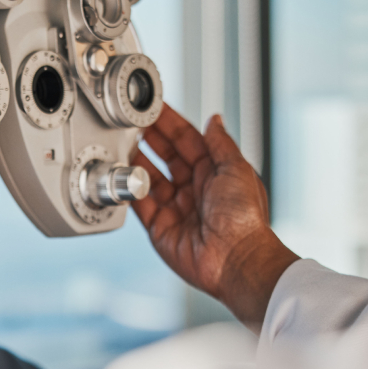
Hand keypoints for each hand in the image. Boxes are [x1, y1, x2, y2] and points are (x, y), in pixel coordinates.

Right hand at [129, 104, 298, 329]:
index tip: (154, 108)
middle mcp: (195, 189)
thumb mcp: (237, 169)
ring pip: (150, 178)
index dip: (170, 123)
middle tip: (131, 122)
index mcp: (215, 173)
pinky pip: (140, 206)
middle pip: (166, 156)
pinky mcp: (161, 229)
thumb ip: (220, 143)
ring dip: (136, 161)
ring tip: (122, 143)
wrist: (237, 260)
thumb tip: (214, 119)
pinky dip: (130, 191)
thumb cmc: (245, 218)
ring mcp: (177, 209)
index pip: (187, 141)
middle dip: (149, 138)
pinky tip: (122, 175)